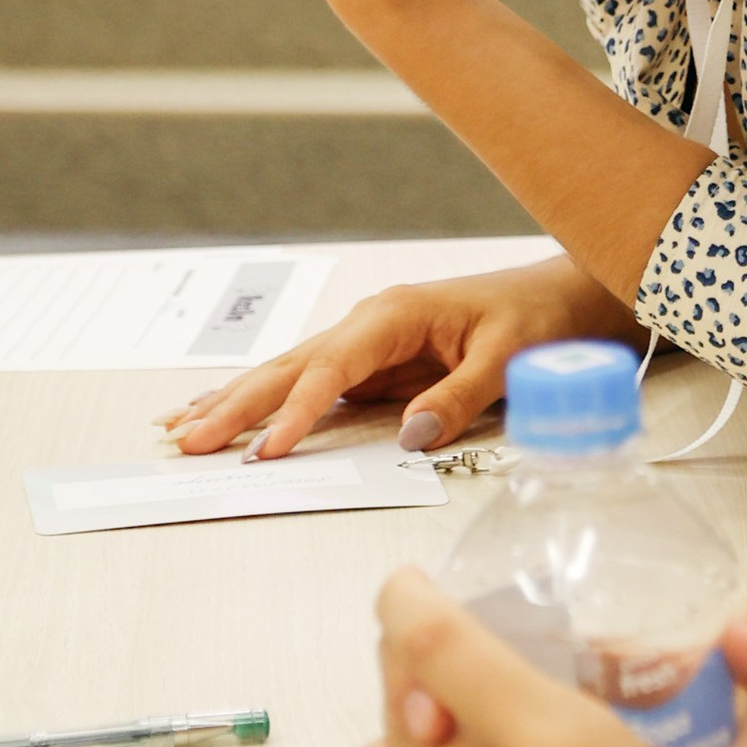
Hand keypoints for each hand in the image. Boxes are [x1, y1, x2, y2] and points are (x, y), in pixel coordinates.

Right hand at [164, 253, 629, 462]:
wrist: (563, 297)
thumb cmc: (540, 319)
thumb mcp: (509, 360)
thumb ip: (458, 398)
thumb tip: (409, 436)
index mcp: (395, 315)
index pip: (332, 369)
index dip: (296, 411)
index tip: (268, 449)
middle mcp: (369, 324)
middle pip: (290, 367)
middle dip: (237, 404)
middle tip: (188, 440)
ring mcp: (366, 343)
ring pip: (288, 374)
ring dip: (236, 401)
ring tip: (183, 429)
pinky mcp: (372, 365)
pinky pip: (309, 385)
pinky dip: (266, 401)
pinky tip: (230, 414)